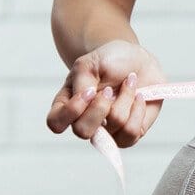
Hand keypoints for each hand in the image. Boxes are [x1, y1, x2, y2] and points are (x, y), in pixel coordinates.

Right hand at [46, 39, 167, 148]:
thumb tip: (89, 104)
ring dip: (125, 100)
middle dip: (100, 108)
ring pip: (114, 126)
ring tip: (129, 84)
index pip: (55, 123)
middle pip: (83, 132)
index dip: (72, 111)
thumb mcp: (89, 64)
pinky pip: (131, 132)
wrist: (137, 60)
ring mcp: (107, 130)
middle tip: (110, 89)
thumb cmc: (110, 61)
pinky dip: (138, 110)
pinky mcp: (128, 133)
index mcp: (68, 105)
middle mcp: (85, 121)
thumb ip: (82, 84)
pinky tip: (138, 96)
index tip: (90, 90)